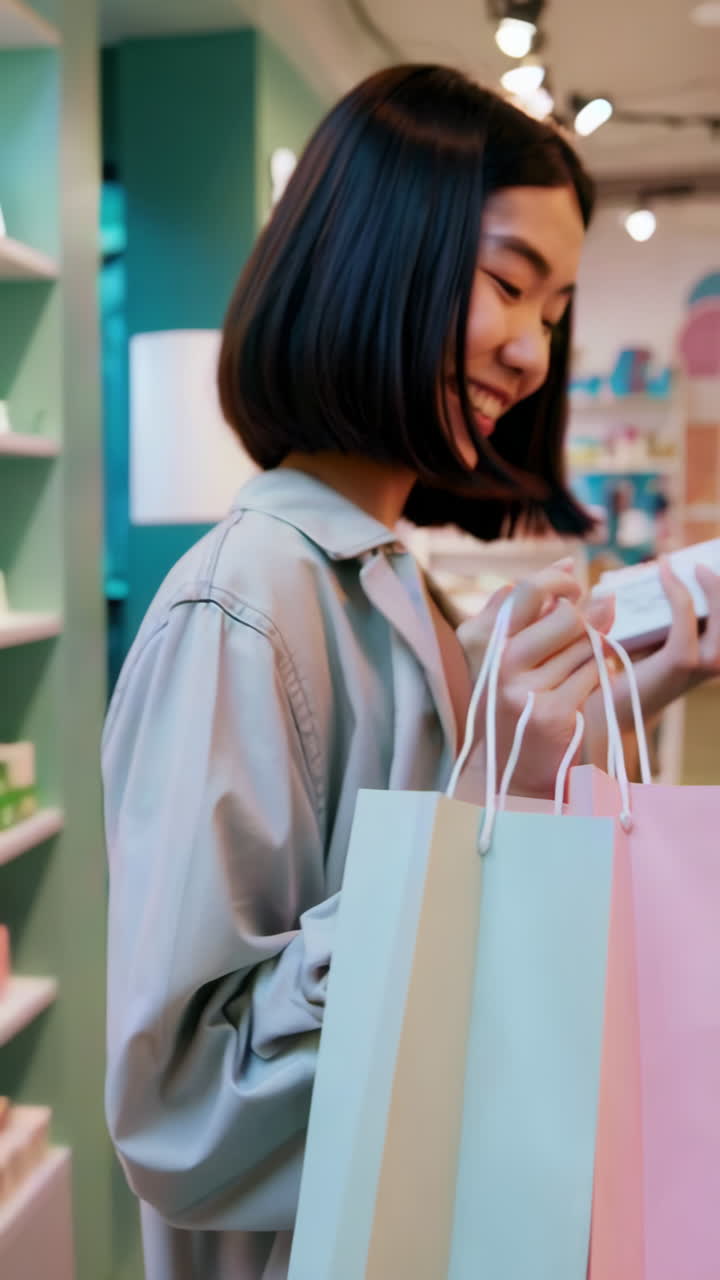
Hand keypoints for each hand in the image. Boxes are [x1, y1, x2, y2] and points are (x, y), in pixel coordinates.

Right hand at [460, 561, 614, 798]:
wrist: (509, 771)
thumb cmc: (511, 701)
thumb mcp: (502, 651)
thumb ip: (526, 606)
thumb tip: (567, 562)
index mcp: (480, 641)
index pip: (527, 590)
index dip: (559, 579)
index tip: (573, 584)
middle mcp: (497, 663)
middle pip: (566, 615)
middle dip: (584, 620)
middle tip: (580, 633)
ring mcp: (524, 690)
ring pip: (585, 644)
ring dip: (592, 650)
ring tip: (576, 667)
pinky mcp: (553, 714)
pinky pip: (595, 673)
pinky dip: (598, 675)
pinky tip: (583, 687)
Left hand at [584, 558, 719, 751]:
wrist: (608, 706)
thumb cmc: (629, 666)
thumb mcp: (654, 633)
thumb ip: (664, 608)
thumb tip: (663, 565)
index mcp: (713, 655)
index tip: (711, 564)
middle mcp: (715, 662)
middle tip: (707, 561)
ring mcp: (702, 664)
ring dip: (711, 587)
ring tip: (694, 566)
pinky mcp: (680, 662)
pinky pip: (685, 618)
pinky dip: (677, 592)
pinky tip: (664, 573)